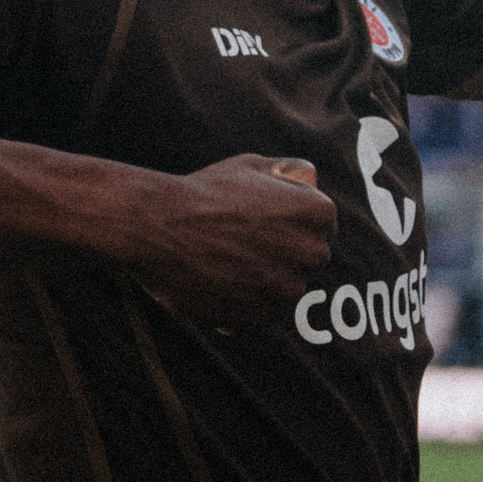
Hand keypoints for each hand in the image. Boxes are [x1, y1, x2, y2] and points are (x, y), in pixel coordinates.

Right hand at [120, 154, 339, 330]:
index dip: (294, 224)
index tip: (268, 223)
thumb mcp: (250, 166)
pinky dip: (247, 303)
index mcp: (317, 213)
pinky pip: (263, 312)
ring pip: (286, 287)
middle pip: (308, 258)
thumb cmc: (204, 192)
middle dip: (285, 252)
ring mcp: (288, 288)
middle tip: (245, 242)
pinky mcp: (263, 316)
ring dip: (266, 280)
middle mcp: (312, 252)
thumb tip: (309, 176)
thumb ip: (288, 171)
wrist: (159, 228)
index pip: (323, 225)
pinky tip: (220, 281)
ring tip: (228, 262)